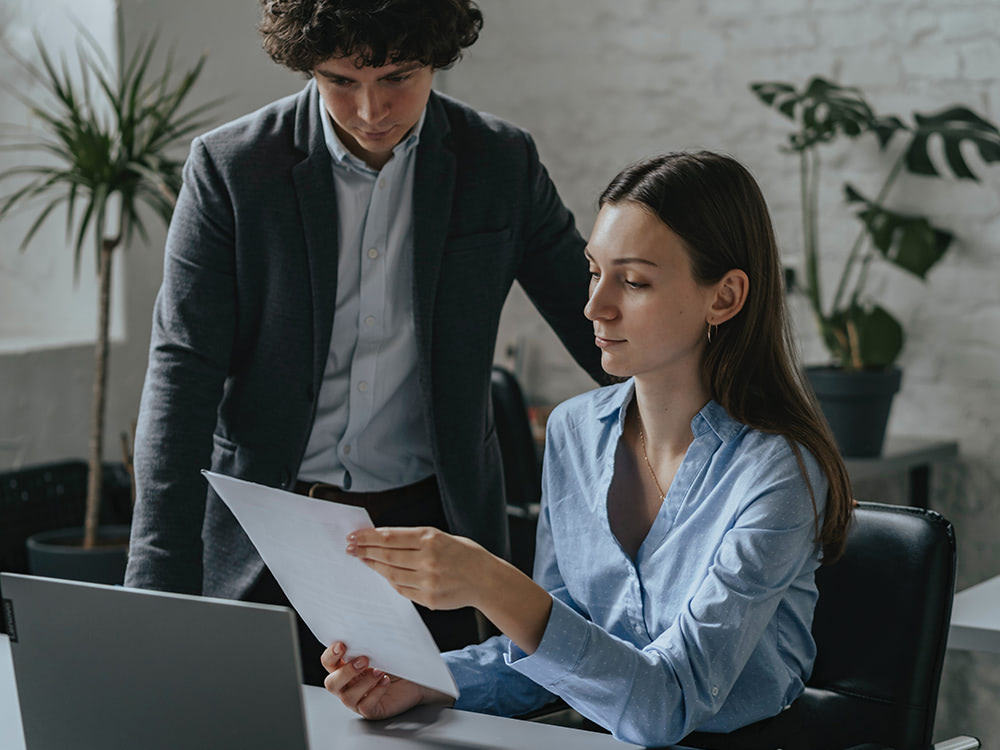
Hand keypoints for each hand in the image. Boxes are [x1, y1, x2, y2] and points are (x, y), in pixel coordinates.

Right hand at [321, 641, 450, 719]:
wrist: (415, 678)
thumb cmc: (395, 662)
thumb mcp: (380, 650)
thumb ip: (369, 642)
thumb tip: (366, 626)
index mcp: (345, 667)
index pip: (328, 662)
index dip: (331, 655)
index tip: (342, 645)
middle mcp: (347, 685)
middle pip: (332, 683)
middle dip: (346, 671)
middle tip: (364, 660)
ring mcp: (357, 700)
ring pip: (347, 697)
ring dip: (364, 682)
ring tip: (380, 671)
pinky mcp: (371, 710)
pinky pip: (365, 706)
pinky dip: (375, 693)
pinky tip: (385, 682)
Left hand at [345, 526, 495, 610]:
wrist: (487, 580)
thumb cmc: (465, 555)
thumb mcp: (442, 537)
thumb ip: (415, 539)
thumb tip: (384, 539)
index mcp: (431, 538)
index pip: (390, 537)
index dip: (368, 537)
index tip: (354, 536)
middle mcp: (428, 559)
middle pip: (386, 555)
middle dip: (365, 551)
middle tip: (350, 548)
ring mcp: (428, 581)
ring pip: (391, 574)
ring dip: (374, 566)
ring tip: (363, 560)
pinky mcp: (429, 599)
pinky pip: (402, 589)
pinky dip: (391, 581)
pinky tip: (383, 574)